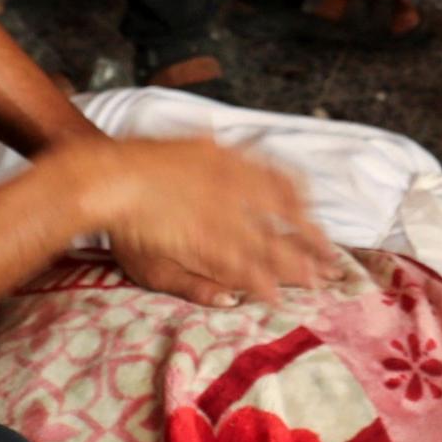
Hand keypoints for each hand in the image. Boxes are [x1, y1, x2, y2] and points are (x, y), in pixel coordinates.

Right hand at [67, 136, 334, 307]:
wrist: (107, 173)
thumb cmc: (143, 161)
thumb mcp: (189, 146)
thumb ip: (220, 150)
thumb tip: (247, 148)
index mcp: (232, 161)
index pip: (284, 185)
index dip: (305, 211)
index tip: (320, 229)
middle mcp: (233, 187)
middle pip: (283, 221)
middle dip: (311, 245)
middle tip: (335, 266)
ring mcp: (217, 215)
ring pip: (266, 245)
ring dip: (294, 266)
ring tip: (317, 284)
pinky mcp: (199, 243)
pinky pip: (237, 266)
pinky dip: (259, 281)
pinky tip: (273, 295)